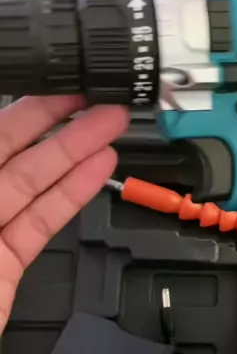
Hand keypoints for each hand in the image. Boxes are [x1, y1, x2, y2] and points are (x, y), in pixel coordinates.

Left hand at [0, 96, 128, 334]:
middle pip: (8, 150)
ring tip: (110, 124)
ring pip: (32, 184)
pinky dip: (71, 196)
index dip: (18, 108)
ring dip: (74, 153)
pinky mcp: (3, 268)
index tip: (51, 85)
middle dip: (54, 120)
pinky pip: (40, 222)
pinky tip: (97, 171)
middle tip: (92, 96)